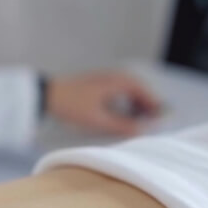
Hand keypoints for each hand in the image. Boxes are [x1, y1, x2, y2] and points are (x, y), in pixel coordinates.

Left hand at [46, 71, 160, 135]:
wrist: (46, 95)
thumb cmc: (71, 105)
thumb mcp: (98, 119)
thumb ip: (122, 126)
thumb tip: (142, 130)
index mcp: (119, 81)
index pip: (146, 93)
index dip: (155, 107)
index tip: (162, 122)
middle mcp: (115, 76)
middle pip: (140, 90)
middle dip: (148, 107)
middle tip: (153, 124)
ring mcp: (106, 79)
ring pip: (130, 91)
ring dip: (137, 105)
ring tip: (139, 123)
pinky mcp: (98, 85)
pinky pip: (120, 92)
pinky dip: (126, 103)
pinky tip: (123, 117)